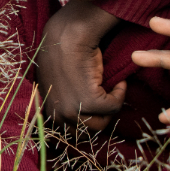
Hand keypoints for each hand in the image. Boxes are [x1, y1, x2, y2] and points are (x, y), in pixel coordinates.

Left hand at [36, 0, 124, 130]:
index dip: (88, 121)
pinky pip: (113, 107)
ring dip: (110, 108)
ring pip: (101, 124)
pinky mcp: (89, 101)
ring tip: (112, 90)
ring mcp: (73, 110)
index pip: (71, 134)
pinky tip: (119, 82)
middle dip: (101, 117)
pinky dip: (120, 94)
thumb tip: (80, 118)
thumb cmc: (64, 55)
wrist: (68, 36)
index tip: (98, 110)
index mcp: (49, 113)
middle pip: (88, 132)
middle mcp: (58, 116)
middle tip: (108, 99)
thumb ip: (64, 103)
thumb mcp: (58, 85)